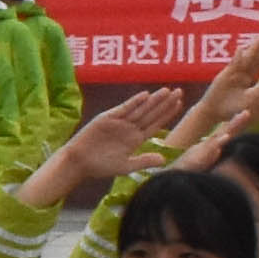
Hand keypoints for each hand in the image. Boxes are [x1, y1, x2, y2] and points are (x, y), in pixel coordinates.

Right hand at [23, 91, 169, 210]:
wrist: (79, 162)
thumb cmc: (100, 166)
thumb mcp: (126, 166)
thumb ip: (144, 161)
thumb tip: (164, 160)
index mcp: (135, 139)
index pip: (155, 123)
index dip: (167, 114)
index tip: (179, 104)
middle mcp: (129, 128)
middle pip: (151, 113)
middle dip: (165, 103)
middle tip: (179, 91)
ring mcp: (119, 122)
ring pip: (140, 109)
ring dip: (154, 100)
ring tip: (167, 91)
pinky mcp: (107, 118)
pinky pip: (123, 109)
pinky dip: (134, 102)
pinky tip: (146, 96)